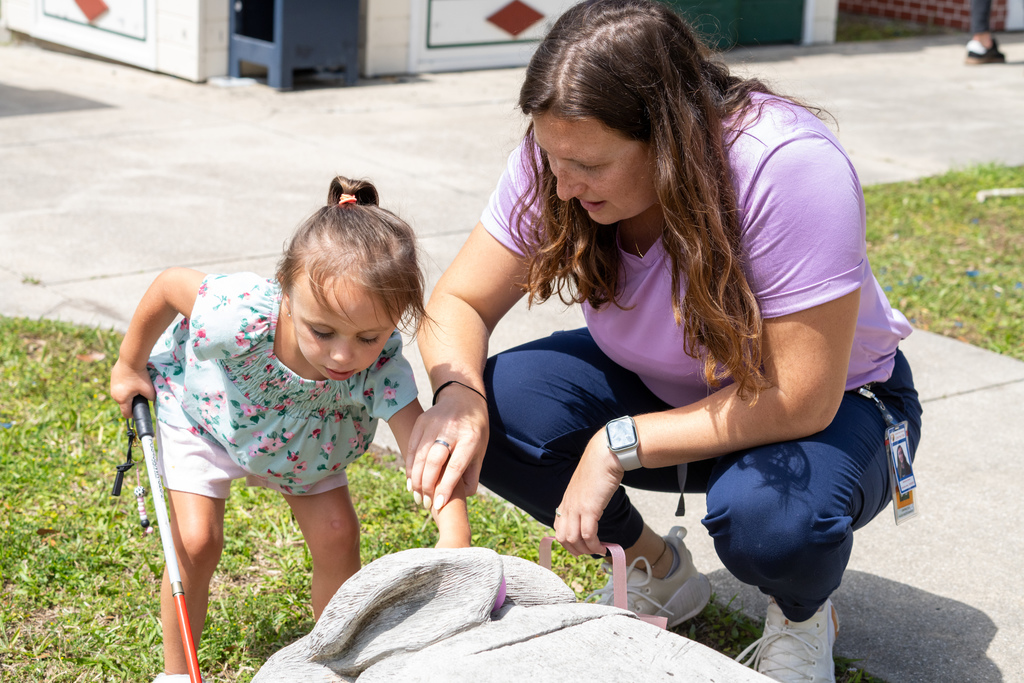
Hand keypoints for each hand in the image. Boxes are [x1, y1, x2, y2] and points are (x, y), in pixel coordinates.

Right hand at [109, 358, 155, 418]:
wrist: (130, 359)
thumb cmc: (140, 376)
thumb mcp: (149, 390)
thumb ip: (151, 399)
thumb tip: (151, 401)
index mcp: (121, 400)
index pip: (126, 414)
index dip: (134, 414)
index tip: (140, 410)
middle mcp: (114, 394)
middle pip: (124, 403)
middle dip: (133, 401)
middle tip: (141, 394)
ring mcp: (112, 385)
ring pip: (122, 394)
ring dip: (129, 392)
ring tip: (137, 385)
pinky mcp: (113, 377)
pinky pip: (120, 385)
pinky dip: (126, 384)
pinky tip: (132, 378)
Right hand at [407, 385, 488, 511]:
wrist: (463, 398)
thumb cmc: (475, 430)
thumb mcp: (480, 450)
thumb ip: (472, 474)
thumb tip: (461, 497)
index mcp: (470, 439)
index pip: (455, 466)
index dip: (446, 487)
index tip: (438, 504)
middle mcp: (451, 430)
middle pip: (434, 461)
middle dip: (427, 485)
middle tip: (424, 503)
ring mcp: (434, 424)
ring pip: (419, 455)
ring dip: (415, 479)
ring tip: (416, 496)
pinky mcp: (421, 421)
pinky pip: (411, 447)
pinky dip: (409, 466)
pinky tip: (410, 480)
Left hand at [553, 430, 624, 556]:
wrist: (604, 455)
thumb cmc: (599, 469)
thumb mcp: (586, 487)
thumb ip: (584, 500)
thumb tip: (592, 512)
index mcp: (566, 501)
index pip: (558, 528)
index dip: (567, 542)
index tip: (581, 546)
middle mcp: (568, 506)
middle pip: (562, 538)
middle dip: (576, 550)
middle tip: (590, 552)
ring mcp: (577, 508)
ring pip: (573, 539)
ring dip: (586, 550)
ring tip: (598, 550)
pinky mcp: (589, 508)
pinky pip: (588, 535)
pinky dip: (594, 545)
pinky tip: (603, 546)